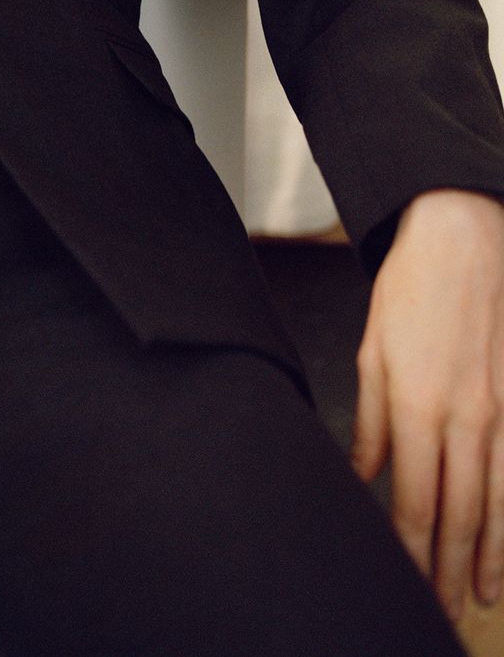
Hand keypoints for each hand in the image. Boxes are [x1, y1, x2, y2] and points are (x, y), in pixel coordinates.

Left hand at [351, 187, 503, 623]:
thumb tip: (363, 476)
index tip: (405, 582)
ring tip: (482, 597)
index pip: (416, 499)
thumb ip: (371, 421)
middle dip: (450, 569)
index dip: (412, 549)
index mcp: (417, 404)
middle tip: (442, 613)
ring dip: (490, 556)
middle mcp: (464, 417)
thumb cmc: (410, 291)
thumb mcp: (372, 351)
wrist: (464, 241)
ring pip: (497, 502)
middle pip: (459, 513)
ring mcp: (500, 412)